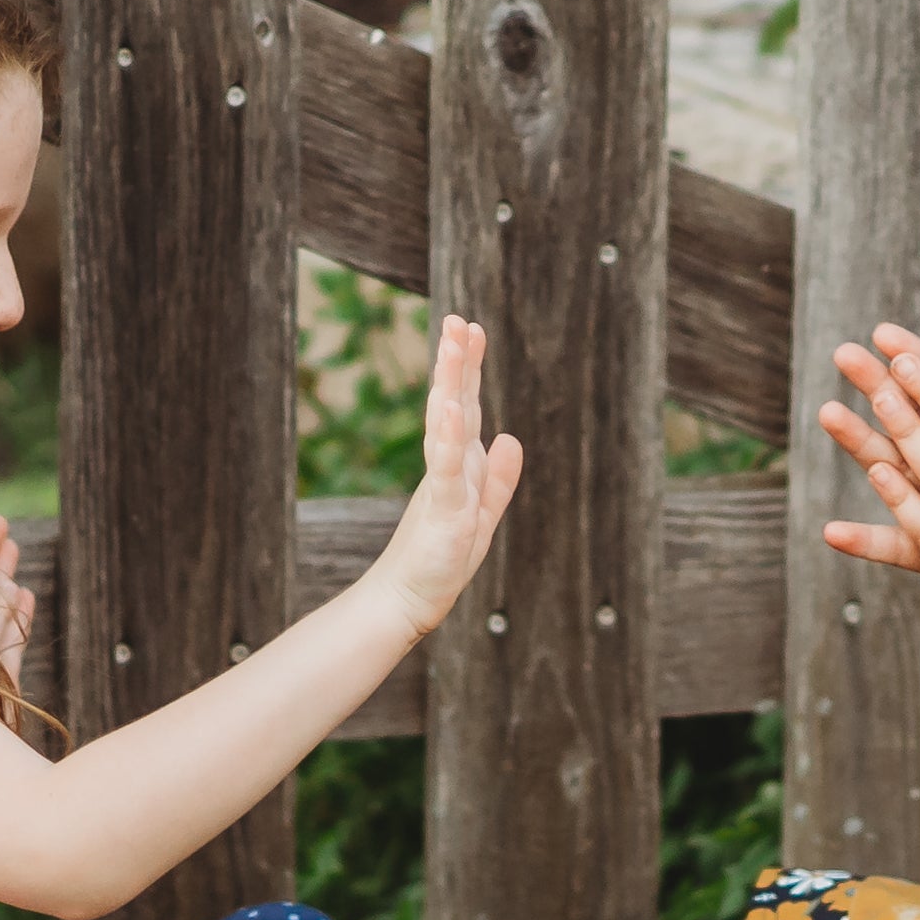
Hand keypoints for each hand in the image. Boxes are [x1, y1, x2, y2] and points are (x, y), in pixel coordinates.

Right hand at [364, 316, 527, 628]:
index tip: (470, 328)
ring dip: (450, 382)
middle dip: (457, 360)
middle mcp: (449, 464)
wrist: (408, 600)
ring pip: (447, 423)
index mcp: (460, 462)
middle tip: (457, 319)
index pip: (465, 405)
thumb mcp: (483, 513)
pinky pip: (446, 467)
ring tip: (453, 344)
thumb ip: (499, 478)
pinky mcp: (442, 509)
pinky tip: (447, 406)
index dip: (468, 367)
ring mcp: (443, 483)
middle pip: (453, 403)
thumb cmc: (440, 559)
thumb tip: (511, 436)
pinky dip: (447, 435)